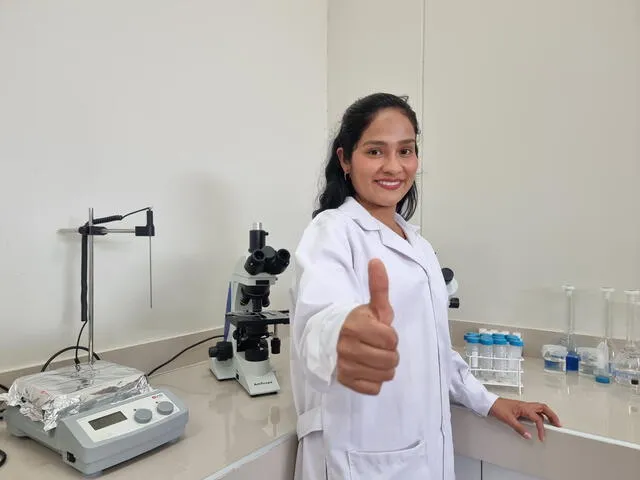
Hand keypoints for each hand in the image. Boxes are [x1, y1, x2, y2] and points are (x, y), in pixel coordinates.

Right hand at [336, 258, 398, 394]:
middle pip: (390, 360)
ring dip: (384, 367)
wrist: (329, 337)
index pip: (392, 340)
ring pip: (384, 375)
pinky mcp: (345, 381)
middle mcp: (348, 347)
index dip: (391, 336)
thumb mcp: (371, 305)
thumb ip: (379, 287)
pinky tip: (367, 368)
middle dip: (390, 353)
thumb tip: (377, 261)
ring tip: (374, 357)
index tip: (380, 332)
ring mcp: (345, 366)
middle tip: (379, 346)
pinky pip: (373, 388)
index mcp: (356, 326)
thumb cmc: (356, 321)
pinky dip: (374, 380)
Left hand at [489, 398, 561, 440]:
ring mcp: (523, 406)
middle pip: (544, 408)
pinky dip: (540, 415)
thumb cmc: (498, 408)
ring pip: (540, 408)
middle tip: (558, 424)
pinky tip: (539, 421)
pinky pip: (534, 410)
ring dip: (547, 414)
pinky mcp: (520, 408)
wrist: (489, 403)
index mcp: (524, 407)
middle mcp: (526, 405)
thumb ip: (519, 429)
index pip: (538, 419)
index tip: (542, 437)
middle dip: (552, 416)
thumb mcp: (508, 420)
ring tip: (552, 422)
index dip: (541, 429)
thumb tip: (528, 436)